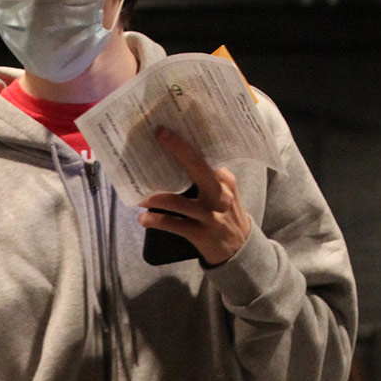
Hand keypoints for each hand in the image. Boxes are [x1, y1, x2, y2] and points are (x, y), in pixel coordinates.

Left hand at [136, 127, 253, 264]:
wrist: (241, 250)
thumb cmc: (226, 215)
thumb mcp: (224, 194)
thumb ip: (208, 178)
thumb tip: (174, 160)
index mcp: (225, 181)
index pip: (205, 157)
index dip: (185, 143)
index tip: (165, 130)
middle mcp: (220, 195)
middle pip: (198, 168)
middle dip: (178, 151)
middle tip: (158, 137)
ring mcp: (210, 216)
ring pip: (177, 202)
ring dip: (154, 198)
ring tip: (139, 197)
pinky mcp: (201, 234)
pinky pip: (173, 225)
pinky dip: (155, 220)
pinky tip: (143, 219)